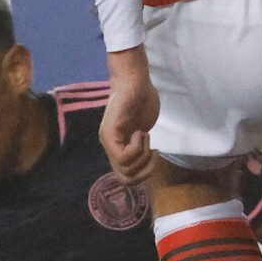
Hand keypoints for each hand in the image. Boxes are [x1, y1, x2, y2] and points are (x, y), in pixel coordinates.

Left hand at [100, 54, 158, 183]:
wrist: (135, 82)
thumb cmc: (142, 102)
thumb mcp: (143, 131)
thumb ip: (140, 147)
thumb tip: (146, 163)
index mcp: (116, 148)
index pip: (126, 178)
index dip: (144, 173)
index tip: (153, 154)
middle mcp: (109, 147)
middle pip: (126, 178)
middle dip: (145, 170)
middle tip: (153, 151)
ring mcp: (108, 140)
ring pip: (126, 169)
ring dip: (143, 156)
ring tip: (145, 137)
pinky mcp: (110, 133)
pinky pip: (125, 155)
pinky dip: (138, 147)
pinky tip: (141, 132)